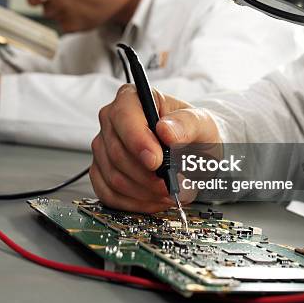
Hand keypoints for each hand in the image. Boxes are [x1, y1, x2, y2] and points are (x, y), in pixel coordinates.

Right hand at [90, 85, 221, 212]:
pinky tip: (155, 199)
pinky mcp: (101, 172)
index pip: (124, 117)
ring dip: (146, 192)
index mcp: (133, 98)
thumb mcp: (202, 123)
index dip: (138, 141)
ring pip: (114, 178)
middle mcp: (112, 121)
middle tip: (173, 183)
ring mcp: (104, 147)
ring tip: (170, 191)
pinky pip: (109, 195)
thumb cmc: (194, 133)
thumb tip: (166, 130)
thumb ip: (187, 123)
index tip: (156, 161)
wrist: (194, 150)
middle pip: (118, 153)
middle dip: (148, 176)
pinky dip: (135, 203)